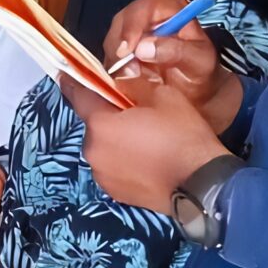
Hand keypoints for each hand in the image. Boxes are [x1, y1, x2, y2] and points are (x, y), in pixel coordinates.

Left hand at [62, 75, 225, 214]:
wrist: (203, 184)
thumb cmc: (182, 136)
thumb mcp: (162, 96)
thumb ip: (133, 86)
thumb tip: (119, 81)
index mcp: (100, 124)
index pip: (79, 97)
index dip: (74, 83)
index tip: (65, 74)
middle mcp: (93, 151)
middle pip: (93, 124)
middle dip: (107, 116)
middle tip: (132, 113)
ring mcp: (101, 175)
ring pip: (102, 147)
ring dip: (114, 140)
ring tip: (143, 140)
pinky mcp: (114, 192)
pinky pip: (111, 167)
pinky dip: (121, 161)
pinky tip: (144, 160)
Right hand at [103, 0, 241, 134]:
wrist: (196, 92)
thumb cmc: (201, 71)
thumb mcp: (199, 61)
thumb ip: (177, 51)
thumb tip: (144, 48)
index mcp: (170, 8)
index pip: (144, 8)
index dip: (132, 26)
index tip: (128, 49)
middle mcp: (147, 17)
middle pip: (121, 23)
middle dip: (120, 47)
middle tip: (128, 71)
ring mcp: (132, 34)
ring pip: (112, 41)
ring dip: (117, 62)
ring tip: (133, 79)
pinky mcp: (122, 52)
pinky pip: (110, 58)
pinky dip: (115, 71)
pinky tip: (128, 81)